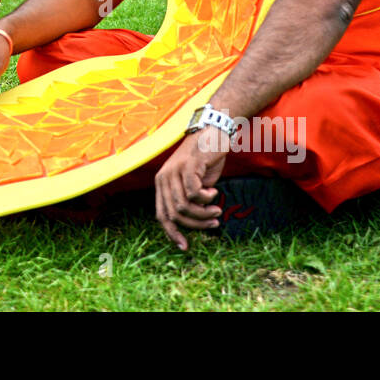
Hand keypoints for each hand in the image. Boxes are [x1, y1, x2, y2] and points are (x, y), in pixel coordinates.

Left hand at [154, 128, 228, 251]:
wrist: (213, 132)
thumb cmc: (206, 160)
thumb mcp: (196, 184)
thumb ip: (192, 201)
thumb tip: (196, 223)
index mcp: (162, 183)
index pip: (162, 215)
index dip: (172, 233)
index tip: (185, 247)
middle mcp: (163, 178)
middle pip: (175, 214)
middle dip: (196, 225)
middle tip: (214, 224)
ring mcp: (174, 171)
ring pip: (184, 206)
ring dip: (204, 214)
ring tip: (217, 211)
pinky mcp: (188, 166)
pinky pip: (194, 193)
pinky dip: (206, 198)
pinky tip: (214, 192)